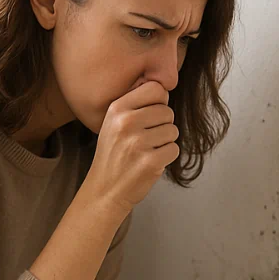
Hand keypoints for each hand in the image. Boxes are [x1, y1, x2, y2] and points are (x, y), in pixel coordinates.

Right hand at [81, 81, 178, 214]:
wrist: (104, 190)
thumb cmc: (113, 155)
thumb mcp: (113, 123)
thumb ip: (135, 104)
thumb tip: (164, 89)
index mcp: (117, 109)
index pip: (155, 88)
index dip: (158, 102)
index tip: (149, 116)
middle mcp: (126, 123)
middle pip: (167, 111)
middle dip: (162, 125)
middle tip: (145, 139)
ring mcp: (138, 143)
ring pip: (173, 130)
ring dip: (165, 142)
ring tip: (146, 151)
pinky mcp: (150, 162)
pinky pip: (174, 149)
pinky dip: (166, 157)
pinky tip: (150, 162)